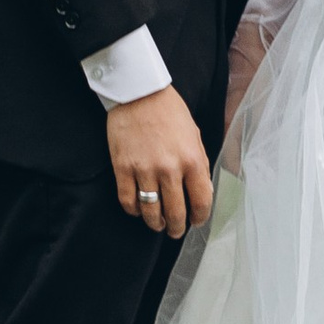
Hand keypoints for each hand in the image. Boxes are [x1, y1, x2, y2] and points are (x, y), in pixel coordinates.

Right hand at [104, 83, 212, 238]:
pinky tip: (138, 209)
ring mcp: (144, 170)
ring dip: (155, 224)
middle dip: (177, 228)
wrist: (139, 92)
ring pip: (151, 212)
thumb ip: (198, 164)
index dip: (199, 218)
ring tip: (157, 224)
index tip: (196, 221)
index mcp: (192, 160)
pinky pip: (128, 201)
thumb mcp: (194, 135)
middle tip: (175, 230)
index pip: (201, 202)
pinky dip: (134, 211)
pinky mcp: (122, 168)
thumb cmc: (170, 111)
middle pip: (175, 213)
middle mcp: (169, 169)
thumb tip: (200, 192)